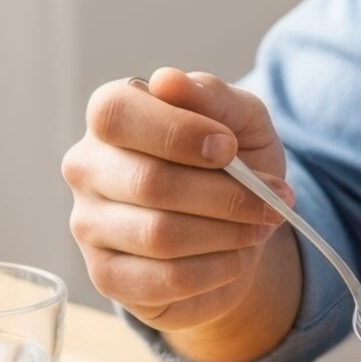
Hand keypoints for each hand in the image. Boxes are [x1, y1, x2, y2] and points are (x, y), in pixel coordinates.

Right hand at [62, 67, 301, 361]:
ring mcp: (88, 224)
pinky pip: (164, 279)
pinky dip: (216, 270)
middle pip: (149, 182)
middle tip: (273, 201)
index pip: (117, 114)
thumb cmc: (230, 164)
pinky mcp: (106, 276)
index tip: (230, 148)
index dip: (178, 132)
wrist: (233, 230)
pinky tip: (235, 258)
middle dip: (226, 195)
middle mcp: (87, 166)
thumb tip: (167, 81)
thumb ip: (213, 97)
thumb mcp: (241, 121)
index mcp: (112, 113)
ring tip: (259, 227)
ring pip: (160, 235)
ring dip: (228, 234)